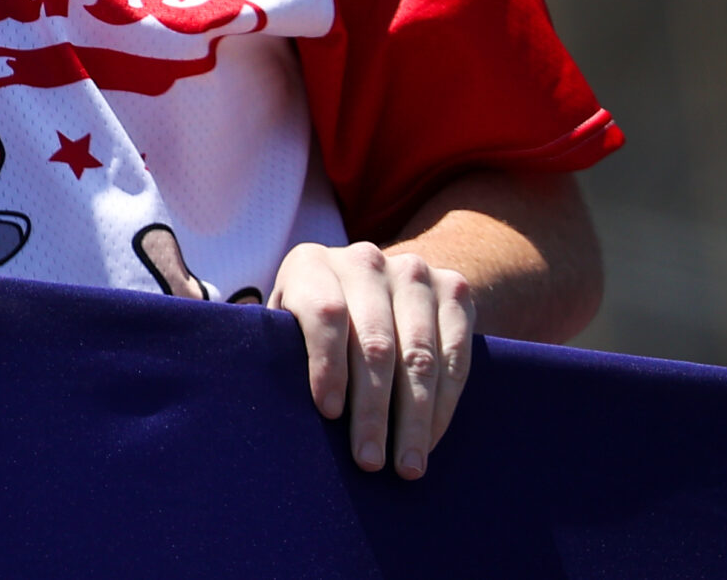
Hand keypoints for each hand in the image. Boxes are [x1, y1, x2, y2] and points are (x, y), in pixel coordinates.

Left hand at [270, 241, 474, 479]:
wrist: (380, 282)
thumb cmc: (316, 325)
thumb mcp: (288, 325)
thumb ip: (280, 352)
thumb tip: (272, 408)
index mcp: (311, 265)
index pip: (325, 314)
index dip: (328, 365)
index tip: (330, 415)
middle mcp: (364, 260)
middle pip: (374, 342)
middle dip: (373, 410)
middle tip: (369, 461)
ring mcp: (414, 272)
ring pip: (418, 354)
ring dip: (414, 417)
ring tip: (406, 465)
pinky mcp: (454, 289)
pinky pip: (454, 354)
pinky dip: (444, 403)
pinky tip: (430, 438)